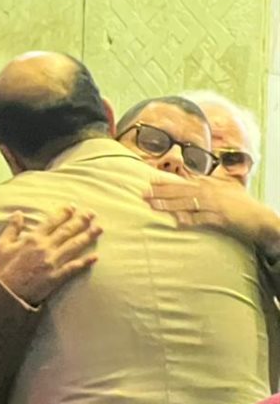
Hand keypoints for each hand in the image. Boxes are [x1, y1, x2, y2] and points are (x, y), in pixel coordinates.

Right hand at [0, 206, 100, 305]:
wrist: (4, 294)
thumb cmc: (2, 269)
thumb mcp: (2, 245)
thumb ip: (12, 228)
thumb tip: (18, 213)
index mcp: (33, 239)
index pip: (52, 222)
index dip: (64, 213)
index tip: (72, 207)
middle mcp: (46, 248)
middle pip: (67, 231)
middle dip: (81, 221)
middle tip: (92, 214)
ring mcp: (53, 262)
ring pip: (74, 246)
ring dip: (88, 236)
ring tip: (98, 229)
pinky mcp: (56, 277)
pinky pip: (74, 267)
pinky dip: (85, 262)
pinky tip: (95, 257)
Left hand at [146, 175, 279, 257]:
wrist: (261, 218)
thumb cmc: (240, 205)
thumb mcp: (224, 190)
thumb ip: (208, 185)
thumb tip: (192, 180)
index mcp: (209, 185)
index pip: (183, 182)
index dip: (165, 182)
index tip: (148, 181)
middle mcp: (211, 192)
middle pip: (181, 191)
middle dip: (161, 192)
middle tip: (143, 193)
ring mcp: (215, 204)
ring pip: (188, 203)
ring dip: (170, 205)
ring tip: (153, 206)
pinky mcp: (221, 217)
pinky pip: (202, 219)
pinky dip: (191, 220)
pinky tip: (178, 222)